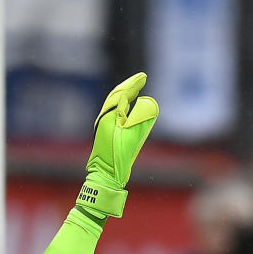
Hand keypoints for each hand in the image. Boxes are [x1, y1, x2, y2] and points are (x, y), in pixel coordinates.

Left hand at [77, 72, 158, 219]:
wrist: (105, 176)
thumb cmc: (116, 158)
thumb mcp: (131, 137)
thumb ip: (140, 118)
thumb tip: (147, 101)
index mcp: (108, 117)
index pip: (121, 95)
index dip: (133, 85)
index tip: (143, 77)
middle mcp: (104, 119)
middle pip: (116, 97)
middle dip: (129, 87)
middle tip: (140, 79)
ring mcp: (105, 127)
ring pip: (115, 105)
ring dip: (125, 95)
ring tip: (135, 88)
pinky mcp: (108, 134)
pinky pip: (116, 114)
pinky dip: (123, 106)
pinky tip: (129, 107)